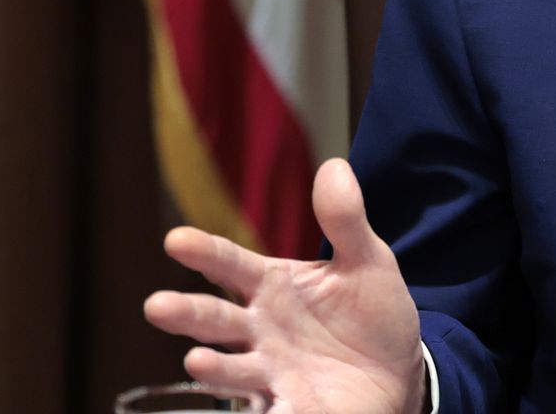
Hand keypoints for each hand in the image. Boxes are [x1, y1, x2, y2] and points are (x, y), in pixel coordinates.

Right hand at [144, 159, 425, 413]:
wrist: (398, 370)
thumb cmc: (371, 312)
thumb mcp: (367, 261)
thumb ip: (345, 220)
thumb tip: (335, 167)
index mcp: (272, 285)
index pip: (230, 264)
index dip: (205, 252)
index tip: (177, 240)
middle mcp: (259, 328)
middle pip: (214, 319)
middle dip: (186, 314)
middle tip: (157, 306)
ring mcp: (270, 369)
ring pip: (231, 369)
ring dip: (213, 368)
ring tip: (197, 361)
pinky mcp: (290, 405)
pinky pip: (271, 411)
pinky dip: (265, 412)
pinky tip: (265, 410)